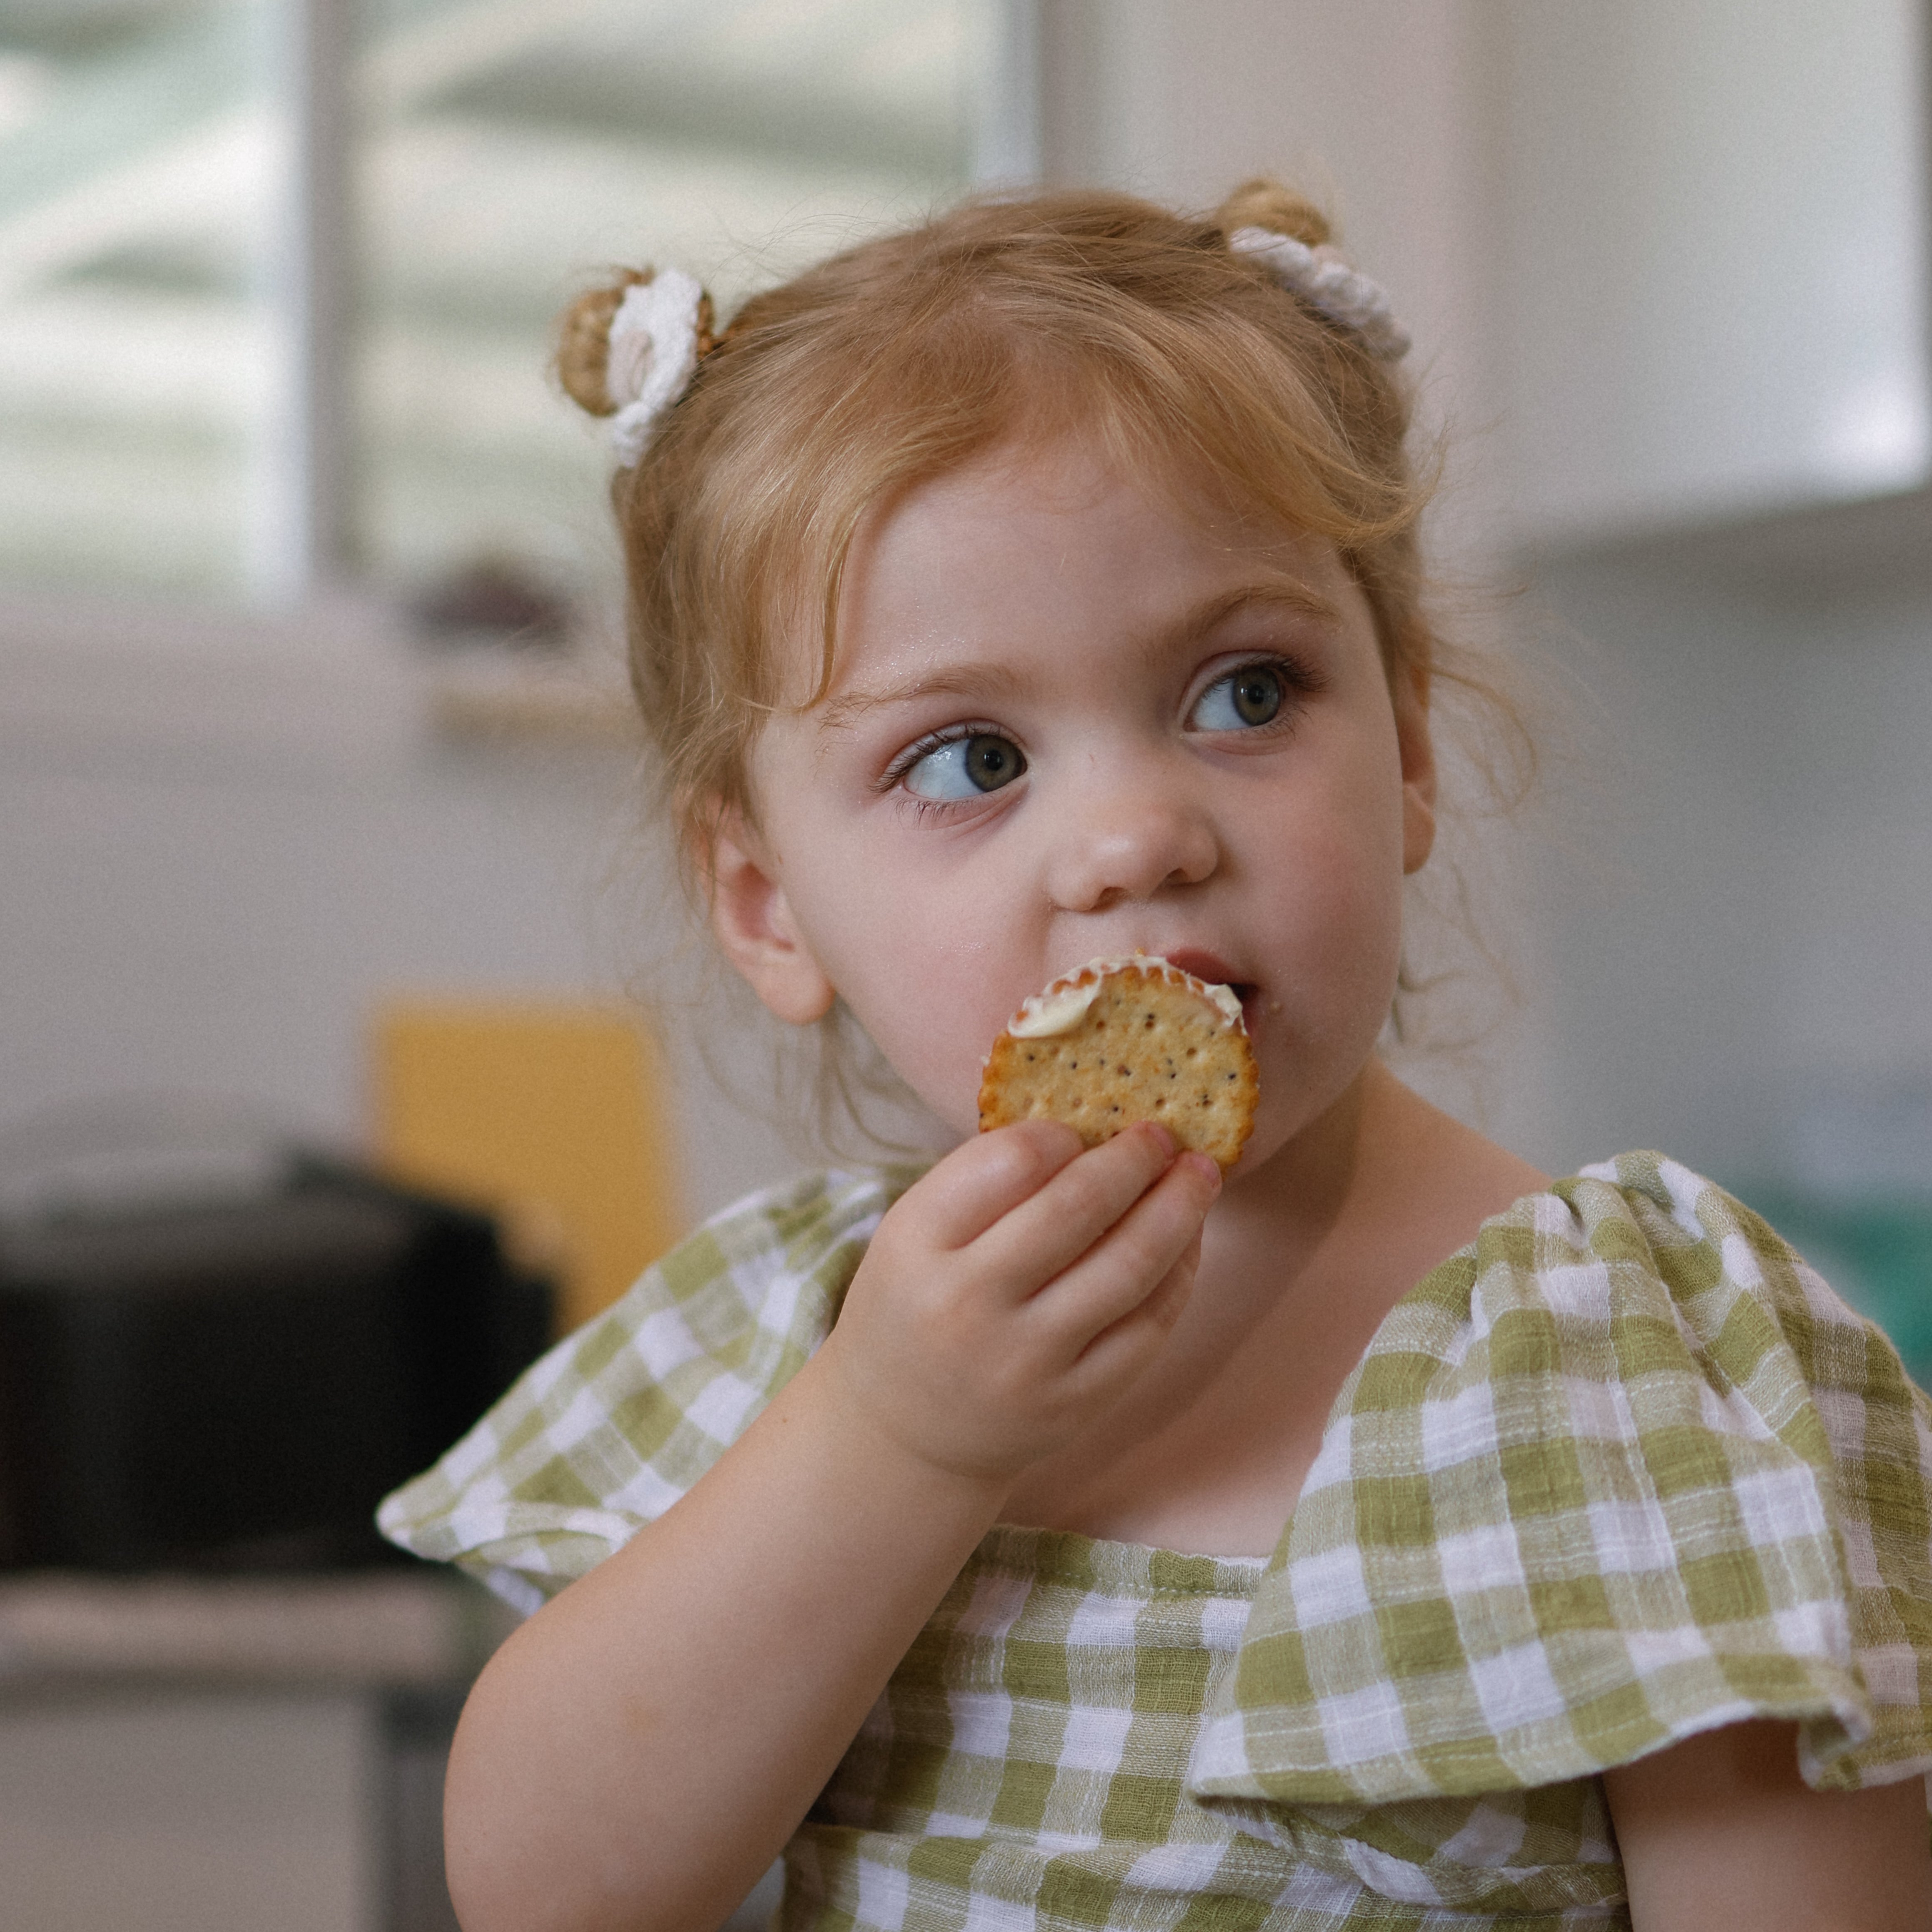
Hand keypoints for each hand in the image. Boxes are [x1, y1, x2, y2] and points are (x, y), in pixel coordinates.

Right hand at [816, 1120, 1220, 1485]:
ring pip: (1127, 1267)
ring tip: (1200, 1175)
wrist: (900, 1434)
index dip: (1061, 1134)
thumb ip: (983, 1181)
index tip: (1082, 1129)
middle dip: (1134, 1160)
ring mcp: (1026, 1361)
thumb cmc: (914, 1307)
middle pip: (1077, 1208)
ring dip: (1178, 1210)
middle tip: (1162, 1134)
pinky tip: (1188, 1241)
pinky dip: (1179, 1275)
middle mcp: (969, 1304)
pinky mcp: (1074, 1404)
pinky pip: (1147, 1327)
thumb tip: (1092, 1130)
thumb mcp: (913, 1233)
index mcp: (917, 1245)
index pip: (1009, 1162)